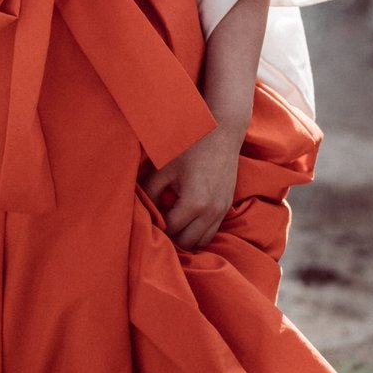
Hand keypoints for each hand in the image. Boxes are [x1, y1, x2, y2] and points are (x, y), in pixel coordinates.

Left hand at [140, 122, 242, 250]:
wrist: (223, 131)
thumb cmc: (190, 145)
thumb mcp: (164, 167)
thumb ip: (151, 191)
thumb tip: (144, 210)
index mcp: (194, 202)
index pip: (170, 229)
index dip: (156, 225)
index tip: (148, 216)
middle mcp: (211, 211)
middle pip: (186, 242)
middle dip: (171, 235)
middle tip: (159, 220)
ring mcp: (222, 210)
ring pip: (202, 241)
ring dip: (186, 235)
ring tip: (173, 220)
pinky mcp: (227, 206)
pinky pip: (212, 230)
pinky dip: (198, 229)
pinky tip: (186, 216)